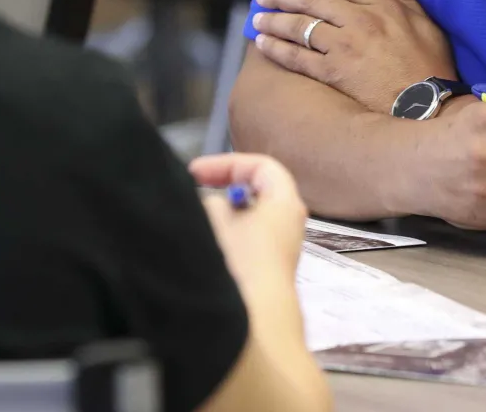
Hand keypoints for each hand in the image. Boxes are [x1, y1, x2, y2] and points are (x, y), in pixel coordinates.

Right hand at [192, 152, 308, 280]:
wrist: (254, 322)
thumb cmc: (238, 262)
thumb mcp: (215, 217)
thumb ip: (210, 200)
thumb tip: (213, 206)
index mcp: (285, 202)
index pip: (261, 166)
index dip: (226, 163)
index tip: (195, 172)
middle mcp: (290, 224)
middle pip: (256, 194)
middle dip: (222, 192)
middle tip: (195, 194)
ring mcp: (281, 251)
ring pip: (247, 222)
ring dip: (220, 220)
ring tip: (197, 225)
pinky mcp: (268, 273)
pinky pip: (245, 245)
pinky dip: (225, 241)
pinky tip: (206, 250)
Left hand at [253, 0, 454, 113]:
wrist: (428, 109)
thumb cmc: (430, 68)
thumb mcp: (426, 24)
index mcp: (382, 6)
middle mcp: (359, 22)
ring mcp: (344, 48)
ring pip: (299, 25)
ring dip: (274, 19)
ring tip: (258, 17)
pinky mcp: (334, 74)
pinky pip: (297, 57)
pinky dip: (276, 48)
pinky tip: (262, 44)